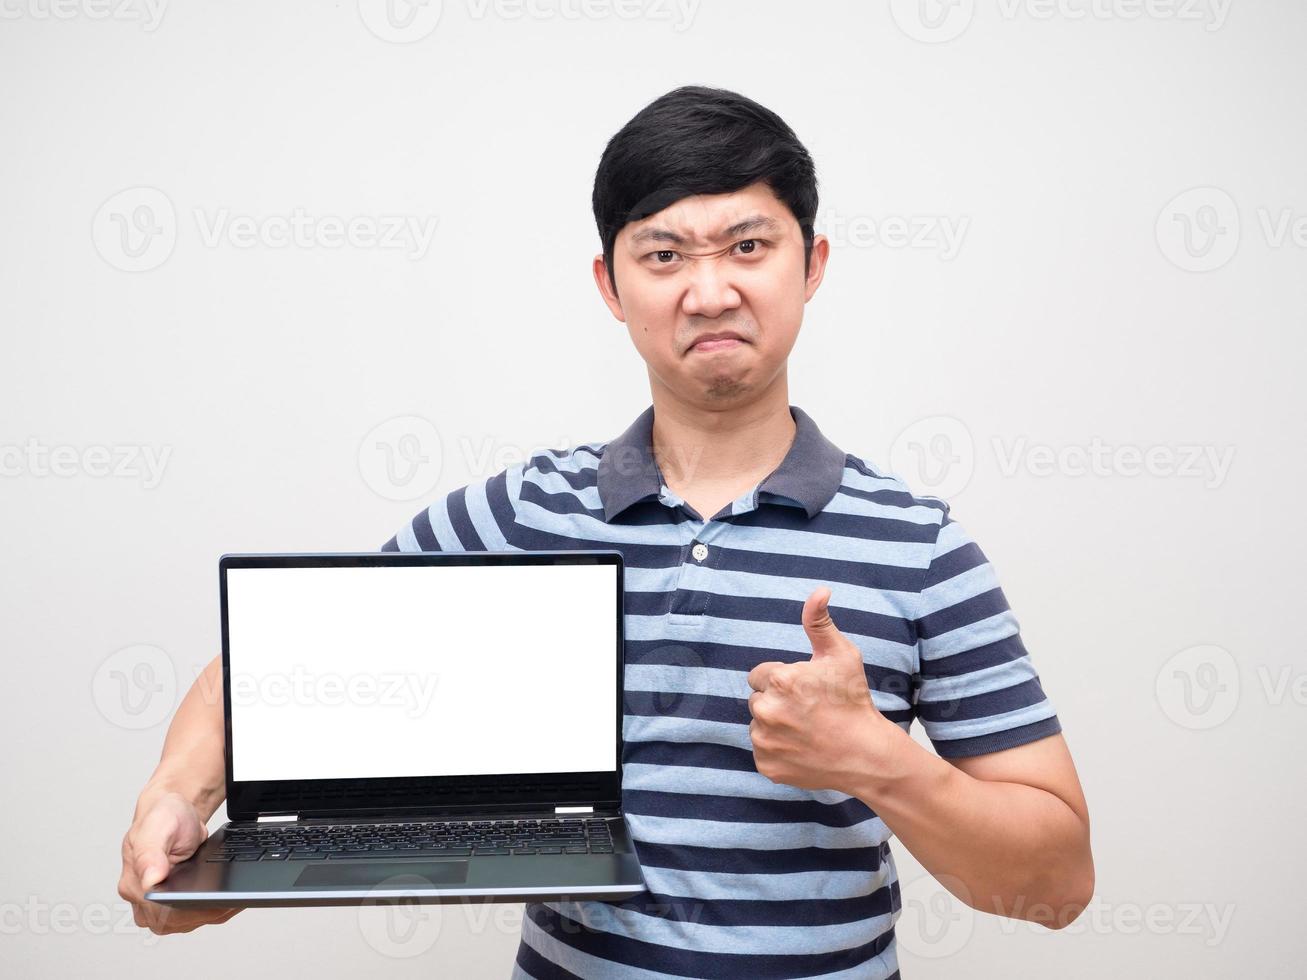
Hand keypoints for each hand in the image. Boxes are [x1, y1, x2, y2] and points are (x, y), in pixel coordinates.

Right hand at [118, 791, 241, 934]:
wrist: (175, 813)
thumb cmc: (163, 817)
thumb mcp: (157, 828)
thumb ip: (150, 854)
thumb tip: (150, 881)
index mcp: (134, 885)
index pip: (162, 912)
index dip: (190, 909)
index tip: (215, 900)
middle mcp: (142, 900)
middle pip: (178, 920)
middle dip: (206, 910)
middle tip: (233, 897)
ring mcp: (157, 906)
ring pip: (189, 921)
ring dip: (213, 911)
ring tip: (235, 898)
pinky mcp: (173, 905)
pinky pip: (195, 915)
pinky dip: (214, 908)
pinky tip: (229, 900)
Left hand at [747, 586, 905, 793]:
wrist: (866, 754)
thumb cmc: (853, 701)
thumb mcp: (841, 655)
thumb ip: (819, 622)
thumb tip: (819, 591)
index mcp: (779, 681)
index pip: (760, 675)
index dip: (782, 680)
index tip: (804, 690)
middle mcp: (766, 711)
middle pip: (757, 700)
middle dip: (777, 702)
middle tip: (807, 710)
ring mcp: (765, 742)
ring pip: (759, 725)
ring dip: (775, 726)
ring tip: (806, 729)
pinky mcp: (767, 766)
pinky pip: (763, 751)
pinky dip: (777, 750)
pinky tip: (802, 748)